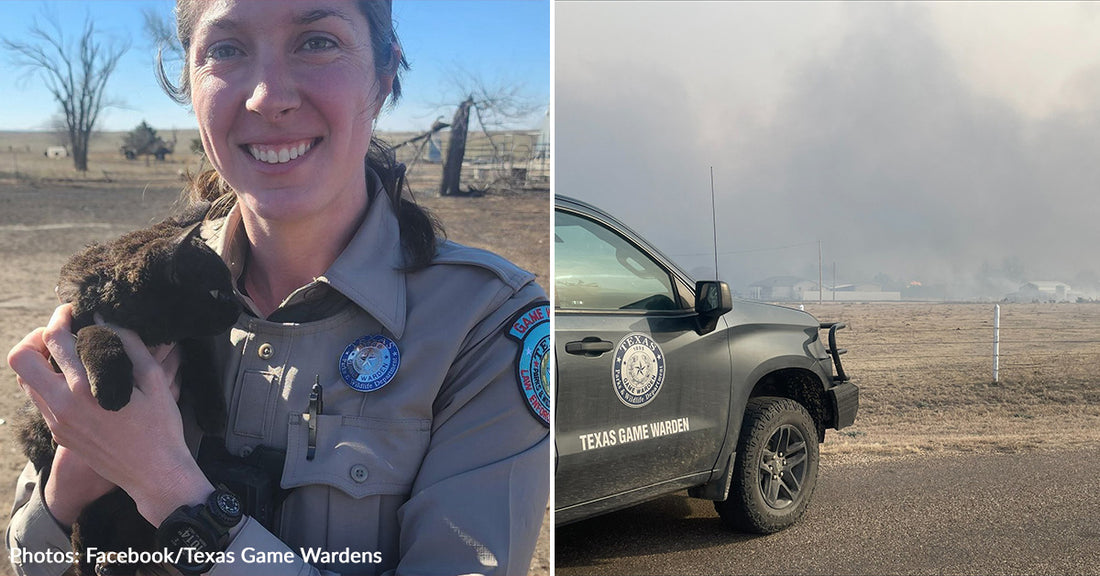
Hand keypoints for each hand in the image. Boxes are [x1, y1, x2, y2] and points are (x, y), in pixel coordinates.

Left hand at [7, 304, 212, 526]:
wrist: (154, 474)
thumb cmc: (160, 426)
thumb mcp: (154, 379)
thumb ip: (128, 344)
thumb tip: (104, 320)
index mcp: (86, 387)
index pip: (54, 338)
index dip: (61, 317)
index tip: (74, 311)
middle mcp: (62, 404)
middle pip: (21, 359)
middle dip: (37, 336)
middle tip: (62, 330)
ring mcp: (57, 421)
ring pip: (24, 380)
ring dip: (41, 360)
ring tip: (68, 353)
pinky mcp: (59, 433)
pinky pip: (41, 399)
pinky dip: (51, 382)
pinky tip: (78, 380)